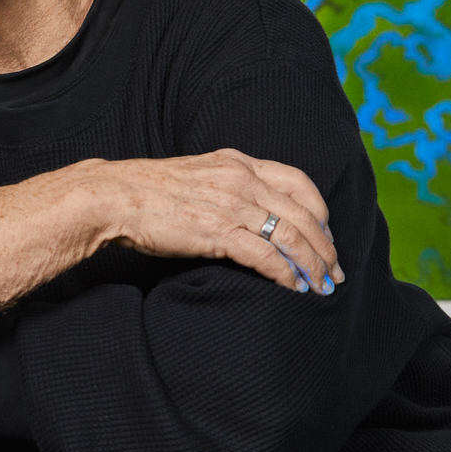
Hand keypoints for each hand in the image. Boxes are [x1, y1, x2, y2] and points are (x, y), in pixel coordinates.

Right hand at [98, 150, 342, 293]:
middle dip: (325, 247)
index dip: (319, 211)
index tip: (325, 235)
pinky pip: (267, 256)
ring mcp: (231, 205)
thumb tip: (247, 214)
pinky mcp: (218, 232)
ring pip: (292, 237)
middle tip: (335, 271)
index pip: (299, 181)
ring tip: (322, 286)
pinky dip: (286, 274)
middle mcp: (241, 179)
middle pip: (303, 214)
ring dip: (313, 265)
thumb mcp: (198, 176)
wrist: (115, 196)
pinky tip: (294, 288)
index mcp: (238, 162)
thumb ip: (226, 187)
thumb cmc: (148, 192)